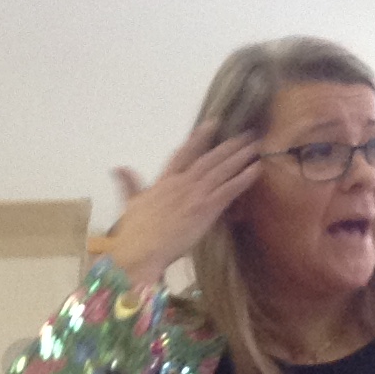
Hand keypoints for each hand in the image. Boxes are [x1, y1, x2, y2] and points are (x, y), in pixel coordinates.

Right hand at [102, 123, 266, 289]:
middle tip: (247, 133)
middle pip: (209, 158)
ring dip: (240, 155)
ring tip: (256, 144)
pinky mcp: (206, 208)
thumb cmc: (134, 233)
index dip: (199, 137)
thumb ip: (129, 184)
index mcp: (164, 181)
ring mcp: (195, 194)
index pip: (183, 153)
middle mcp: (181, 183)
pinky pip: (229, 189)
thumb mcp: (131, 203)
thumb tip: (118, 167)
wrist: (141, 250)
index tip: (213, 123)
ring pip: (222, 169)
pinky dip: (243, 177)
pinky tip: (256, 168)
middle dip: (229, 144)